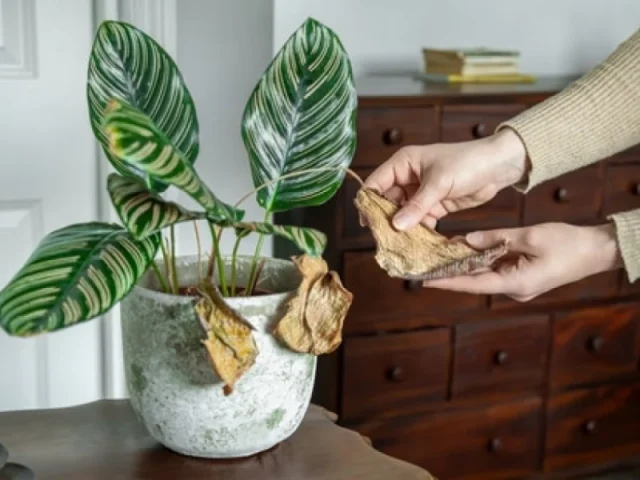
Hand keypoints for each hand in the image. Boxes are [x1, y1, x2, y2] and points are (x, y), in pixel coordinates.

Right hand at [363, 128, 527, 229]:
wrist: (498, 167)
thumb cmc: (467, 162)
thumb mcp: (439, 183)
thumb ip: (417, 205)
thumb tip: (396, 225)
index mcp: (403, 163)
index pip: (376, 183)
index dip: (368, 202)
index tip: (366, 223)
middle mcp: (407, 177)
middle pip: (387, 201)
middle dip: (385, 219)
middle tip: (382, 239)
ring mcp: (420, 193)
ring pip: (403, 214)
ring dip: (402, 228)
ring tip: (398, 245)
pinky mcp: (434, 205)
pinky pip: (420, 220)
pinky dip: (418, 231)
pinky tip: (416, 244)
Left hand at [422, 222, 622, 301]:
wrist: (598, 251)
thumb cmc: (568, 243)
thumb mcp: (529, 236)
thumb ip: (496, 238)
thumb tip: (466, 240)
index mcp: (516, 283)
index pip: (473, 283)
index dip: (447, 281)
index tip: (424, 280)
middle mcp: (514, 290)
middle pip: (476, 280)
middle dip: (451, 271)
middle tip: (425, 263)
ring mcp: (519, 286)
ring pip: (485, 274)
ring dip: (466, 264)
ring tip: (439, 254)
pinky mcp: (523, 278)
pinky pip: (496, 270)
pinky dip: (481, 261)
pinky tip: (466, 250)